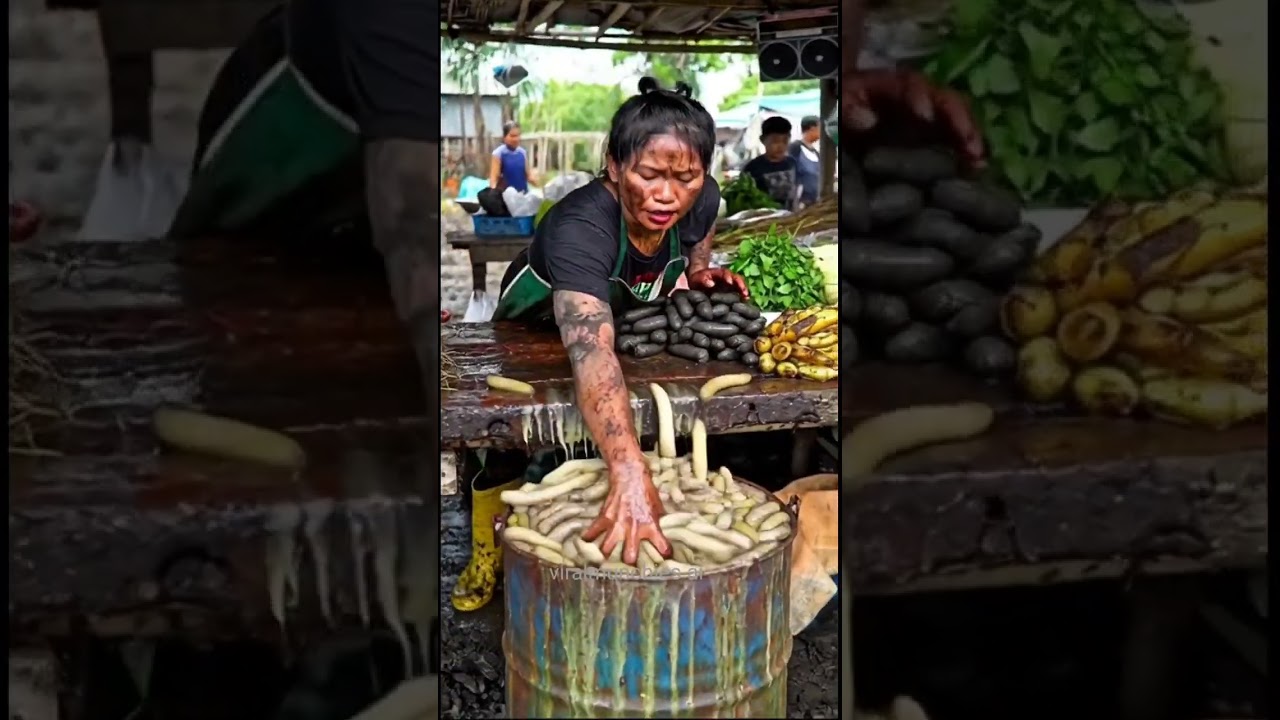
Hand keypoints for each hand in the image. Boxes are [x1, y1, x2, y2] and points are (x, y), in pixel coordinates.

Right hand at [581, 458, 670, 564]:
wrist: (630, 476)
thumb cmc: (646, 490)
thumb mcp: (658, 507)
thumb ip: (658, 522)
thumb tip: (664, 530)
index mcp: (651, 526)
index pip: (662, 546)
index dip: (665, 553)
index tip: (665, 557)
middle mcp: (633, 529)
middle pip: (628, 557)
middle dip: (628, 562)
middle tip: (628, 562)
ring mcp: (617, 525)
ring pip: (607, 549)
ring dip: (607, 554)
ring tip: (606, 558)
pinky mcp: (604, 518)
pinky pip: (592, 533)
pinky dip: (589, 538)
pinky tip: (587, 542)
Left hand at [689, 267, 749, 298]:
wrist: (698, 284)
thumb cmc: (698, 280)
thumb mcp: (698, 278)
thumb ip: (704, 280)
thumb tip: (711, 284)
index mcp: (720, 273)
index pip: (726, 274)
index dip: (728, 277)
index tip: (729, 282)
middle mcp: (728, 278)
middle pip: (737, 279)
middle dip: (741, 285)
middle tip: (744, 292)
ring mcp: (731, 286)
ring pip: (740, 286)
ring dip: (744, 292)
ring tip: (746, 299)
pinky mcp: (731, 293)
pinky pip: (738, 295)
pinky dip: (742, 299)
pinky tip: (744, 304)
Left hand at [842, 69, 984, 168]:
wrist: (843, 129)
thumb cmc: (844, 109)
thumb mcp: (840, 102)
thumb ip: (849, 107)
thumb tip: (869, 122)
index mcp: (894, 86)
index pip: (912, 86)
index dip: (920, 98)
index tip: (925, 116)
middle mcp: (919, 100)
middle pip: (946, 103)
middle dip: (959, 122)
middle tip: (969, 145)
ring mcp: (929, 120)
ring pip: (956, 123)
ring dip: (969, 140)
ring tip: (978, 162)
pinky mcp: (933, 140)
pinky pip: (954, 144)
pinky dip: (965, 155)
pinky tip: (975, 170)